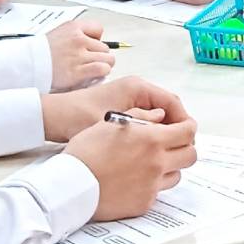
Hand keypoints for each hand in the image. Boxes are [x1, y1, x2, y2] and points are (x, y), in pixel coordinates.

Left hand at [41, 74, 192, 140]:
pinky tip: (150, 153)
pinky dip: (152, 136)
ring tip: (167, 155)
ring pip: (160, 119)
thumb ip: (143, 125)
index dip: (183, 122)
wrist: (56, 117)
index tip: (188, 140)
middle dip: (177, 130)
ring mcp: (131, 102)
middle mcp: (137, 92)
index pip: (173, 103)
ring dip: (165, 135)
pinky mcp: (125, 112)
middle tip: (180, 151)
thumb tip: (167, 129)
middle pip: (169, 110)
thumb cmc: (79, 117)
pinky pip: (148, 123)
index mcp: (138, 88)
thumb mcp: (113, 124)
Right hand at [47, 19, 116, 90]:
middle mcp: (78, 40)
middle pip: (105, 47)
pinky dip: (101, 73)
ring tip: (91, 69)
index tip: (91, 46)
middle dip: (99, 56)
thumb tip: (96, 42)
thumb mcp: (59, 33)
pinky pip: (102, 69)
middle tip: (89, 62)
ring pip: (108, 59)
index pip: (99, 29)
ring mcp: (78, 56)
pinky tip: (92, 75)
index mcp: (73, 28)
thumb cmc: (42, 52)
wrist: (28, 64)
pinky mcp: (78, 72)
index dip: (96, 39)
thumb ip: (77, 34)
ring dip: (103, 66)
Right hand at [65, 115, 197, 219]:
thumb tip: (159, 115)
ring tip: (150, 163)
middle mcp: (157, 163)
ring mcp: (152, 185)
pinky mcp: (144, 203)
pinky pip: (158, 192)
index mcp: (151, 140)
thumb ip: (140, 116)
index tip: (183, 127)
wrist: (71, 185)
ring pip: (176, 175)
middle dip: (184, 148)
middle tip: (171, 146)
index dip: (188, 127)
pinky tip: (134, 180)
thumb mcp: (110, 123)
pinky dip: (151, 185)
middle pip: (190, 155)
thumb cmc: (86, 151)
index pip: (188, 131)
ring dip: (170, 167)